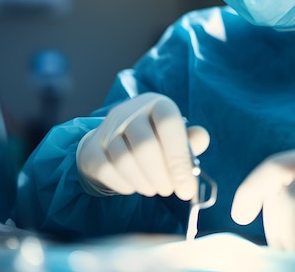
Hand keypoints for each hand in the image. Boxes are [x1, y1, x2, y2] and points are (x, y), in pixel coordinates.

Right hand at [77, 93, 209, 200]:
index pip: (168, 124)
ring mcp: (108, 128)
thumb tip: (201, 138)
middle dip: (161, 176)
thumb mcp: (175, 138)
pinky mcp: (92, 148)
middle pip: (145, 146)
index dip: (179, 158)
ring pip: (125, 160)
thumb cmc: (154, 141)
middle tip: (169, 190)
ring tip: (154, 188)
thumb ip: (190, 141)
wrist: (113, 142)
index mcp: (156, 104)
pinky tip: (134, 184)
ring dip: (144, 182)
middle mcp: (130, 111)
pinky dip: (124, 184)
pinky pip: (107, 170)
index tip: (187, 189)